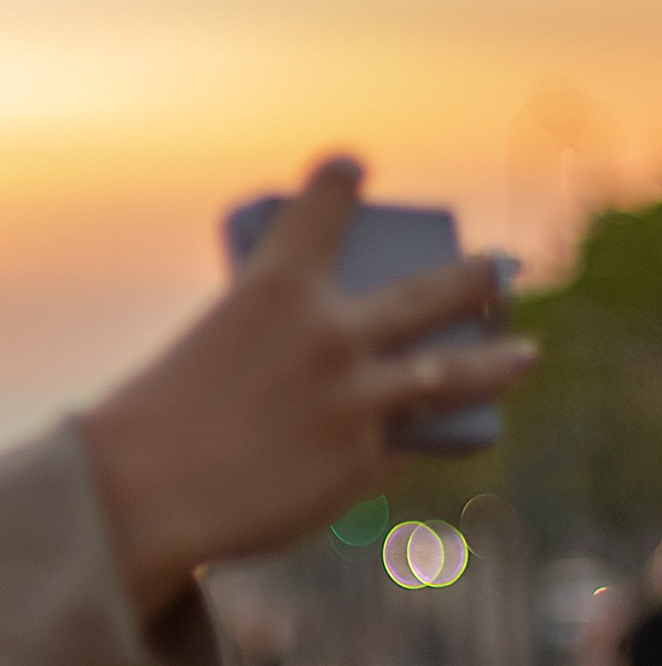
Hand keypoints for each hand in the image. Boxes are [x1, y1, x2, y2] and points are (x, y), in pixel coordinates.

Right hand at [77, 157, 533, 617]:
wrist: (141, 499)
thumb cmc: (155, 424)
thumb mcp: (215, 350)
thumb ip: (280, 344)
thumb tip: (354, 368)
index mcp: (277, 287)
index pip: (324, 204)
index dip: (340, 178)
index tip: (351, 166)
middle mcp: (332, 334)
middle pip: (432, 290)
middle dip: (477, 277)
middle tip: (502, 266)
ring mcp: (357, 400)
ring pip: (453, 374)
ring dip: (498, 363)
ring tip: (524, 356)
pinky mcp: (363, 462)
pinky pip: (402, 444)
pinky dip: (403, 441)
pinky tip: (416, 441)